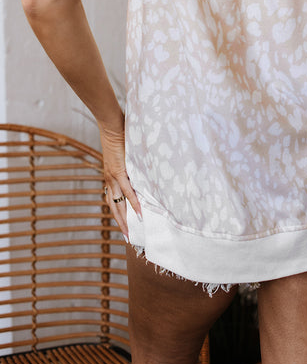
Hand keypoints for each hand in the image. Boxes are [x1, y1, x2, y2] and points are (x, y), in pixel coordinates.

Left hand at [99, 121, 141, 240]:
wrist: (111, 125)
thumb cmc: (118, 135)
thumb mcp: (123, 154)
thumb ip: (129, 162)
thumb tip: (140, 166)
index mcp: (110, 177)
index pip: (112, 200)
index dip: (117, 213)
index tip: (124, 225)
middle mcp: (109, 180)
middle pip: (114, 207)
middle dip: (121, 223)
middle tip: (128, 237)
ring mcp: (113, 177)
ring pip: (118, 204)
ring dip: (125, 219)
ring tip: (131, 233)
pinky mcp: (120, 171)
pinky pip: (128, 192)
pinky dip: (133, 203)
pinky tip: (140, 213)